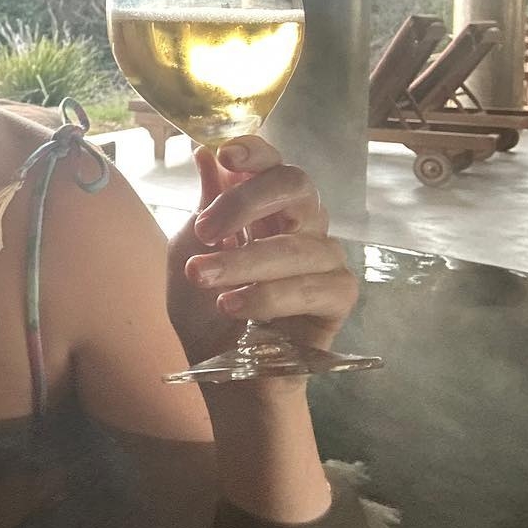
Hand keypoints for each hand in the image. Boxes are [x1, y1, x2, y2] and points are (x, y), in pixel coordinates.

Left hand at [165, 136, 356, 367]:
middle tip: (206, 231)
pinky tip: (235, 306)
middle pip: (296, 185)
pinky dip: (269, 296)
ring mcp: (324, 258)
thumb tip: (203, 151)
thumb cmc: (207, 311)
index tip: (224, 155)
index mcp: (266, 206)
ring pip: (297, 244)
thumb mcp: (188, 254)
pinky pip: (314, 287)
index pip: (273, 162)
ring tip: (203, 279)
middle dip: (246, 202)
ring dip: (243, 262)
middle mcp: (302, 223)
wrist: (225, 375)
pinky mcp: (339, 296)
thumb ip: (203, 207)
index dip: (255, 152)